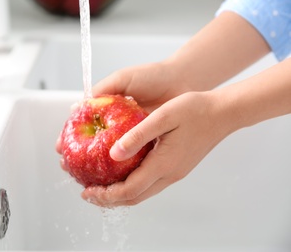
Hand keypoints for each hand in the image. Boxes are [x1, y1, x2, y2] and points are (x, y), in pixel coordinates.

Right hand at [56, 62, 189, 173]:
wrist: (183, 80)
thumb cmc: (153, 76)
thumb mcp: (123, 79)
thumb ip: (102, 90)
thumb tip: (76, 107)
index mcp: (108, 110)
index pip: (83, 127)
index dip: (70, 138)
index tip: (61, 148)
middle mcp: (117, 126)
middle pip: (93, 146)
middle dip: (79, 158)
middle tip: (69, 166)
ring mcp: (132, 137)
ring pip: (110, 156)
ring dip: (97, 167)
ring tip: (85, 176)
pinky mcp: (147, 144)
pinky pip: (132, 158)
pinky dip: (121, 168)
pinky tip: (112, 176)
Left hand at [82, 91, 229, 206]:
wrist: (223, 113)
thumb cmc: (195, 110)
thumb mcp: (163, 117)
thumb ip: (137, 136)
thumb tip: (113, 153)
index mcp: (164, 163)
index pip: (130, 189)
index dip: (107, 195)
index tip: (87, 192)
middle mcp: (169, 174)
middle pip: (135, 198)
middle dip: (110, 200)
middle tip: (89, 194)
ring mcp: (175, 173)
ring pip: (143, 193)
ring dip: (120, 194)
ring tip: (102, 188)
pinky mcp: (177, 168)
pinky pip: (150, 184)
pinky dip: (132, 186)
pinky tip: (123, 175)